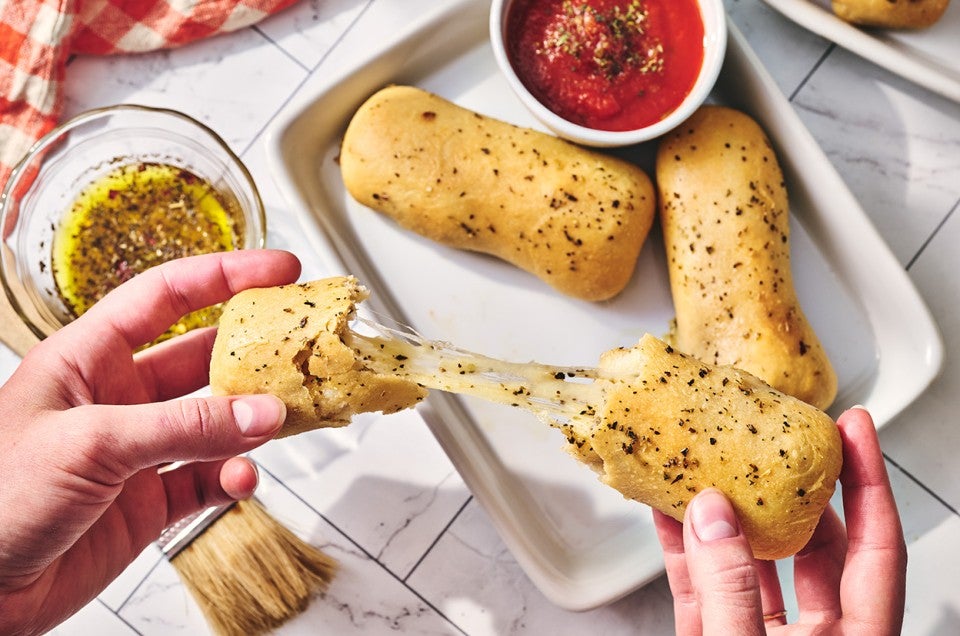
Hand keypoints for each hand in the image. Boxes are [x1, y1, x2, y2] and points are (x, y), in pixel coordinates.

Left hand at [0, 250, 300, 634]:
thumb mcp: (90, 444)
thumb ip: (183, 428)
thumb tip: (261, 413)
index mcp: (87, 359)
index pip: (166, 297)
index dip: (224, 276)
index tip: (279, 269)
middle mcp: (117, 398)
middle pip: (202, 358)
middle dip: (252, 354)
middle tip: (299, 350)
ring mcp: (137, 450)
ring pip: (215, 422)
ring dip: (250, 423)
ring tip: (282, 421)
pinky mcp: (149, 500)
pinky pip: (208, 478)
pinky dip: (232, 478)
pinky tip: (241, 479)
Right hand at [653, 407, 906, 634]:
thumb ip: (731, 593)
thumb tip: (713, 518)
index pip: (876, 547)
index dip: (870, 482)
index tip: (855, 428)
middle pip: (815, 544)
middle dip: (789, 488)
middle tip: (774, 438)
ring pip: (752, 562)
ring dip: (726, 515)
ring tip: (710, 467)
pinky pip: (701, 586)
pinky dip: (683, 549)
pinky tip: (667, 513)